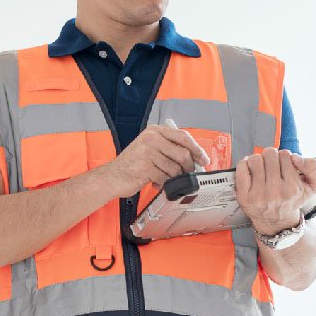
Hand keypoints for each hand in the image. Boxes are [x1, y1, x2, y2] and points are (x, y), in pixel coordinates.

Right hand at [95, 125, 210, 197]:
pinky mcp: (145, 167)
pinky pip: (165, 178)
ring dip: (173, 178)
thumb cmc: (133, 164)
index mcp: (154, 131)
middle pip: (183, 153)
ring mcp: (147, 152)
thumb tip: (195, 158)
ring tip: (163, 179)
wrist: (112, 177)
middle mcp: (151, 138)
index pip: (183, 136)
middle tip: (187, 175)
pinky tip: (155, 183)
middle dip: (188, 167)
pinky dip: (163, 184)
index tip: (203, 159)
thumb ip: (170, 148)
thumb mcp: (149, 148)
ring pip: (175, 168)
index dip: (197, 149)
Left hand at [234, 148, 315, 234]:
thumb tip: (296, 157)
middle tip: (271, 164)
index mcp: (292, 188)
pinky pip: (242, 168)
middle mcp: (275, 192)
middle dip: (271, 156)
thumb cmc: (291, 200)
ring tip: (262, 168)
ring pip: (255, 159)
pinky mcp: (244, 195)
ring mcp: (258, 194)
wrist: (276, 220)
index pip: (285, 155)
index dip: (284, 157)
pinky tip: (251, 170)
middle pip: (270, 155)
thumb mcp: (312, 186)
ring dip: (258, 160)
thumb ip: (312, 167)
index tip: (283, 163)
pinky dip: (245, 164)